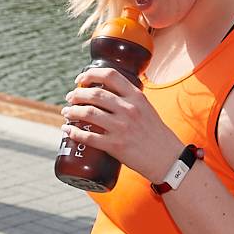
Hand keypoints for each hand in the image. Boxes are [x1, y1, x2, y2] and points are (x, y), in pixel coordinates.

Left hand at [61, 67, 182, 180]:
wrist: (167, 159)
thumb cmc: (156, 134)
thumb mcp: (146, 108)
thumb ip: (130, 99)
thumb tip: (107, 91)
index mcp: (136, 97)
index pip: (110, 75)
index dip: (90, 74)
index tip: (80, 79)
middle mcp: (128, 109)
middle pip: (95, 94)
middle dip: (77, 94)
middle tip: (70, 97)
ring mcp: (121, 127)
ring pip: (88, 113)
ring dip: (72, 111)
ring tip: (66, 112)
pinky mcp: (115, 145)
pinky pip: (88, 136)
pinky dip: (74, 132)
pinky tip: (67, 130)